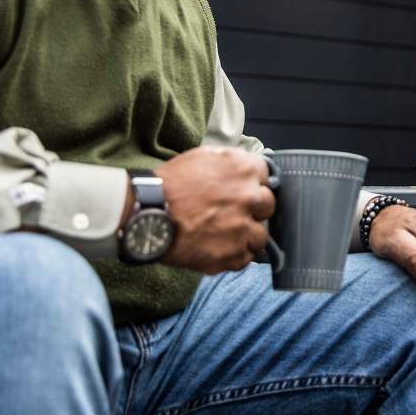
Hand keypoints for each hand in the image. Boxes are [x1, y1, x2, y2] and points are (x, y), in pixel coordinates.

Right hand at [153, 146, 274, 273]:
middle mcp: (250, 197)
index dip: (254, 184)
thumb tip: (250, 167)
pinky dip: (233, 255)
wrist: (147, 214)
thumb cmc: (171, 184)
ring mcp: (243, 228)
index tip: (244, 191)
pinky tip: (216, 246)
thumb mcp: (203, 156)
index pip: (268, 177)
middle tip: (232, 213)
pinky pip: (245, 258)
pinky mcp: (233, 255)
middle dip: (253, 209)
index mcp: (244, 169)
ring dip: (247, 235)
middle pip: (268, 206)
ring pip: (261, 236)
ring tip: (224, 234)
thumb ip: (232, 161)